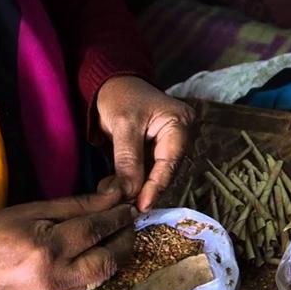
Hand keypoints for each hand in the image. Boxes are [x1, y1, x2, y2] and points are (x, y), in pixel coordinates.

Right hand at [0, 189, 136, 289]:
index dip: (117, 216)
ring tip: (119, 235)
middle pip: (108, 260)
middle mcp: (54, 276)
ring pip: (102, 276)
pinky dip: (99, 267)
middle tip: (130, 221)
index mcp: (45, 248)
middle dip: (125, 239)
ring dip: (116, 255)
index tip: (130, 204)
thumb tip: (111, 196)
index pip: (94, 229)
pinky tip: (100, 252)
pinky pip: (86, 284)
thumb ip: (75, 206)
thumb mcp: (30, 210)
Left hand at [96, 76, 192, 211]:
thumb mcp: (123, 125)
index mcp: (179, 125)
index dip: (156, 186)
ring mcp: (167, 146)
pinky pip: (146, 171)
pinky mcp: (154, 152)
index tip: (142, 206)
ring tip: (115, 197)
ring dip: (135, 188)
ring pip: (154, 175)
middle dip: (144, 190)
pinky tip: (116, 188)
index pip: (170, 162)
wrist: (111, 83)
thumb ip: (128, 160)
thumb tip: (128, 193)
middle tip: (124, 206)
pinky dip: (131, 181)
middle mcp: (178, 137)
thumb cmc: (120, 96)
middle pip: (165, 172)